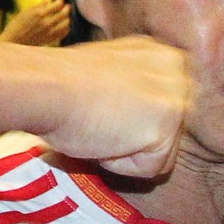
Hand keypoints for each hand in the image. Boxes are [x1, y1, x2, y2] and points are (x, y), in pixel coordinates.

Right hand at [0, 0, 70, 45]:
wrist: (13, 41)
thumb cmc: (17, 25)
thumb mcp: (26, 12)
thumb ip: (39, 6)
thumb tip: (48, 0)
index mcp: (40, 14)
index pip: (57, 5)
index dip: (60, 1)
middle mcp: (47, 23)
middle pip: (64, 14)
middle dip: (67, 9)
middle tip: (67, 6)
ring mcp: (49, 32)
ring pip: (66, 24)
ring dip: (67, 19)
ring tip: (66, 17)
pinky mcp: (49, 40)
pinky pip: (63, 34)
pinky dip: (65, 29)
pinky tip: (64, 27)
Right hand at [36, 35, 189, 177]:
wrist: (45, 88)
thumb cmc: (63, 82)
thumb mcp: (112, 70)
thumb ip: (135, 86)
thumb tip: (134, 114)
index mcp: (163, 54)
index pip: (162, 107)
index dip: (128, 117)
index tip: (101, 104)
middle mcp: (178, 71)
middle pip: (167, 131)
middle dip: (132, 135)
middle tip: (99, 117)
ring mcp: (177, 99)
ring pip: (160, 152)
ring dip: (127, 151)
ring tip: (100, 125)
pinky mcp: (166, 128)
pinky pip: (150, 168)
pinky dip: (122, 164)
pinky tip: (102, 138)